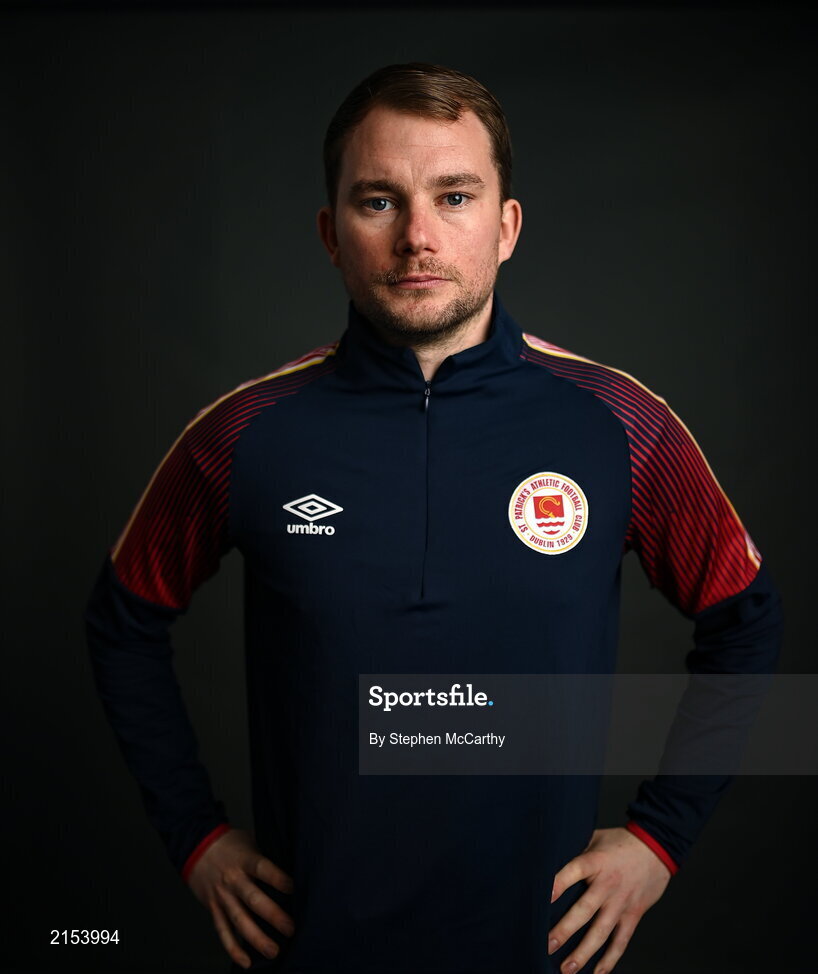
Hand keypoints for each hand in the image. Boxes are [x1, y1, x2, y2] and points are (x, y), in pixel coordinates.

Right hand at [186, 827, 294, 968]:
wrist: (196, 847)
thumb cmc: (230, 843)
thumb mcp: (250, 841)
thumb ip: (266, 854)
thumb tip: (294, 864)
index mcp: (244, 859)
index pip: (263, 869)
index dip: (278, 878)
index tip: (295, 888)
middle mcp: (233, 880)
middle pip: (253, 899)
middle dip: (273, 915)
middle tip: (291, 928)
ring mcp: (222, 896)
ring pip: (239, 920)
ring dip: (256, 938)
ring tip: (273, 950)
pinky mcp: (214, 908)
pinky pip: (223, 931)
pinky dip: (233, 948)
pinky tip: (246, 961)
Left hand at [548, 826, 670, 973]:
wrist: (657, 848)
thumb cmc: (620, 842)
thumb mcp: (595, 838)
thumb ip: (576, 850)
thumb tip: (549, 858)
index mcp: (595, 862)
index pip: (573, 871)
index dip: (558, 883)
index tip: (544, 897)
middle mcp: (608, 884)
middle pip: (584, 910)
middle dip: (565, 930)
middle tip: (547, 945)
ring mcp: (621, 902)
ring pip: (601, 931)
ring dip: (584, 952)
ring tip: (567, 968)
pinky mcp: (633, 914)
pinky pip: (621, 941)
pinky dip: (610, 959)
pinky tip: (597, 973)